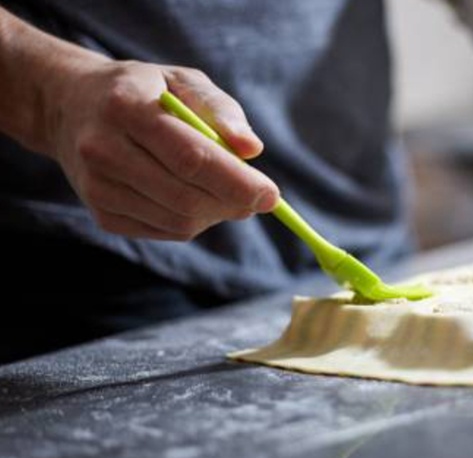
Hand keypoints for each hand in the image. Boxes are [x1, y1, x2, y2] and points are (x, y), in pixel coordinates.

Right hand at [47, 59, 279, 240]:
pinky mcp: (101, 214)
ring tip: (223, 190)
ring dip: (216, 213)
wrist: (71, 107)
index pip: (191, 157)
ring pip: (179, 221)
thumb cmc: (145, 91)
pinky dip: (193, 221)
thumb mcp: (182, 81)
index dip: (237, 182)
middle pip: (186, 197)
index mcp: (126, 107)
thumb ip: (220, 110)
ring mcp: (98, 187)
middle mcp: (104, 149)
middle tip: (258, 196)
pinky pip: (165, 231)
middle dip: (233, 202)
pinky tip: (193, 196)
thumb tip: (252, 149)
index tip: (271, 195)